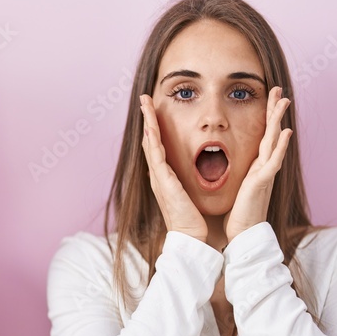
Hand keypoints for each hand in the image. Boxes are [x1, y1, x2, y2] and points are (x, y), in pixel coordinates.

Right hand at [139, 95, 207, 242]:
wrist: (190, 236)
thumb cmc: (191, 218)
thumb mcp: (187, 193)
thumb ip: (185, 181)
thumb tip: (187, 171)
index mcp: (164, 176)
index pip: (157, 146)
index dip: (154, 127)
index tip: (154, 110)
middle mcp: (158, 174)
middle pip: (149, 140)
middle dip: (147, 118)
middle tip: (144, 99)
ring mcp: (158, 177)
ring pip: (150, 143)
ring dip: (147, 121)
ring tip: (145, 104)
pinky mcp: (163, 182)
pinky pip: (156, 155)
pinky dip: (153, 138)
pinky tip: (151, 125)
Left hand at [223, 86, 292, 242]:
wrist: (244, 233)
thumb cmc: (240, 213)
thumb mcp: (238, 186)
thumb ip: (241, 173)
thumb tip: (234, 162)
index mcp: (257, 166)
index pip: (264, 136)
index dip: (267, 117)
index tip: (270, 98)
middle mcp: (264, 166)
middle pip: (272, 132)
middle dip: (275, 110)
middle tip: (280, 90)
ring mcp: (265, 173)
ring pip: (274, 141)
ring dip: (279, 120)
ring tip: (284, 101)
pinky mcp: (263, 182)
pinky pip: (273, 160)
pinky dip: (280, 146)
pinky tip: (286, 132)